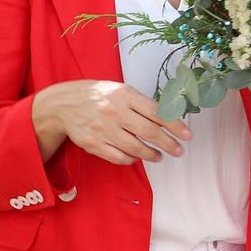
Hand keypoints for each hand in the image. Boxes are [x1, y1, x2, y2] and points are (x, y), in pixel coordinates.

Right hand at [32, 79, 192, 165]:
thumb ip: (142, 104)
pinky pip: (119, 157)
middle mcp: (115, 112)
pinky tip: (137, 157)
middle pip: (149, 132)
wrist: (64, 103)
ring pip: (135, 148)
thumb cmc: (99, 96)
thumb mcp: (121, 90)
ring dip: (151, 154)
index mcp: (125, 95)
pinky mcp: (94, 144)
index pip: (157, 112)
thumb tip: (169, 118)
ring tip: (159, 156)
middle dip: (168, 144)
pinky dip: (131, 159)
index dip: (175, 125)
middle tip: (178, 150)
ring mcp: (103, 129)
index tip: (187, 135)